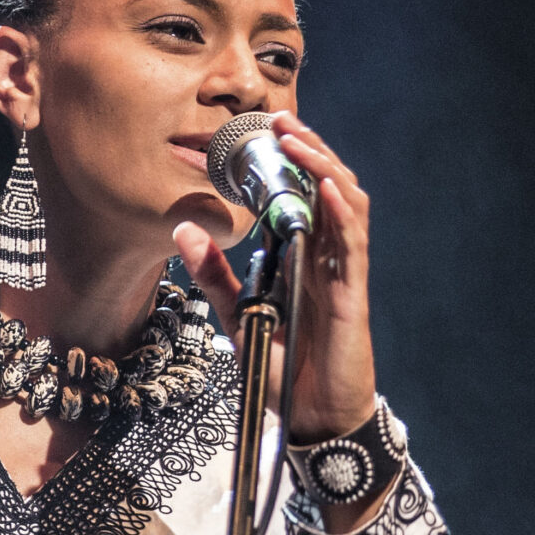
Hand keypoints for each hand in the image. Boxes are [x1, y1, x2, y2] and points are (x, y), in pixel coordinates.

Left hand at [174, 112, 376, 442]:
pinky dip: (341, 211)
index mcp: (304, 254)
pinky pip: (353, 244)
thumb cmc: (283, 366)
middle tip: (280, 118)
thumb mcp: (237, 312)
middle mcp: (327, 255)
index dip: (287, 159)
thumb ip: (213, 273)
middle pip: (327, 185)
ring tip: (298, 139)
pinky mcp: (351, 295)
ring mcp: (343, 272)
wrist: (312, 417)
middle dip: (306, 149)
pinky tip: (326, 186)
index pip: (301, 192)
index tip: (262, 128)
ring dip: (324, 167)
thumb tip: (181, 228)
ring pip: (346, 203)